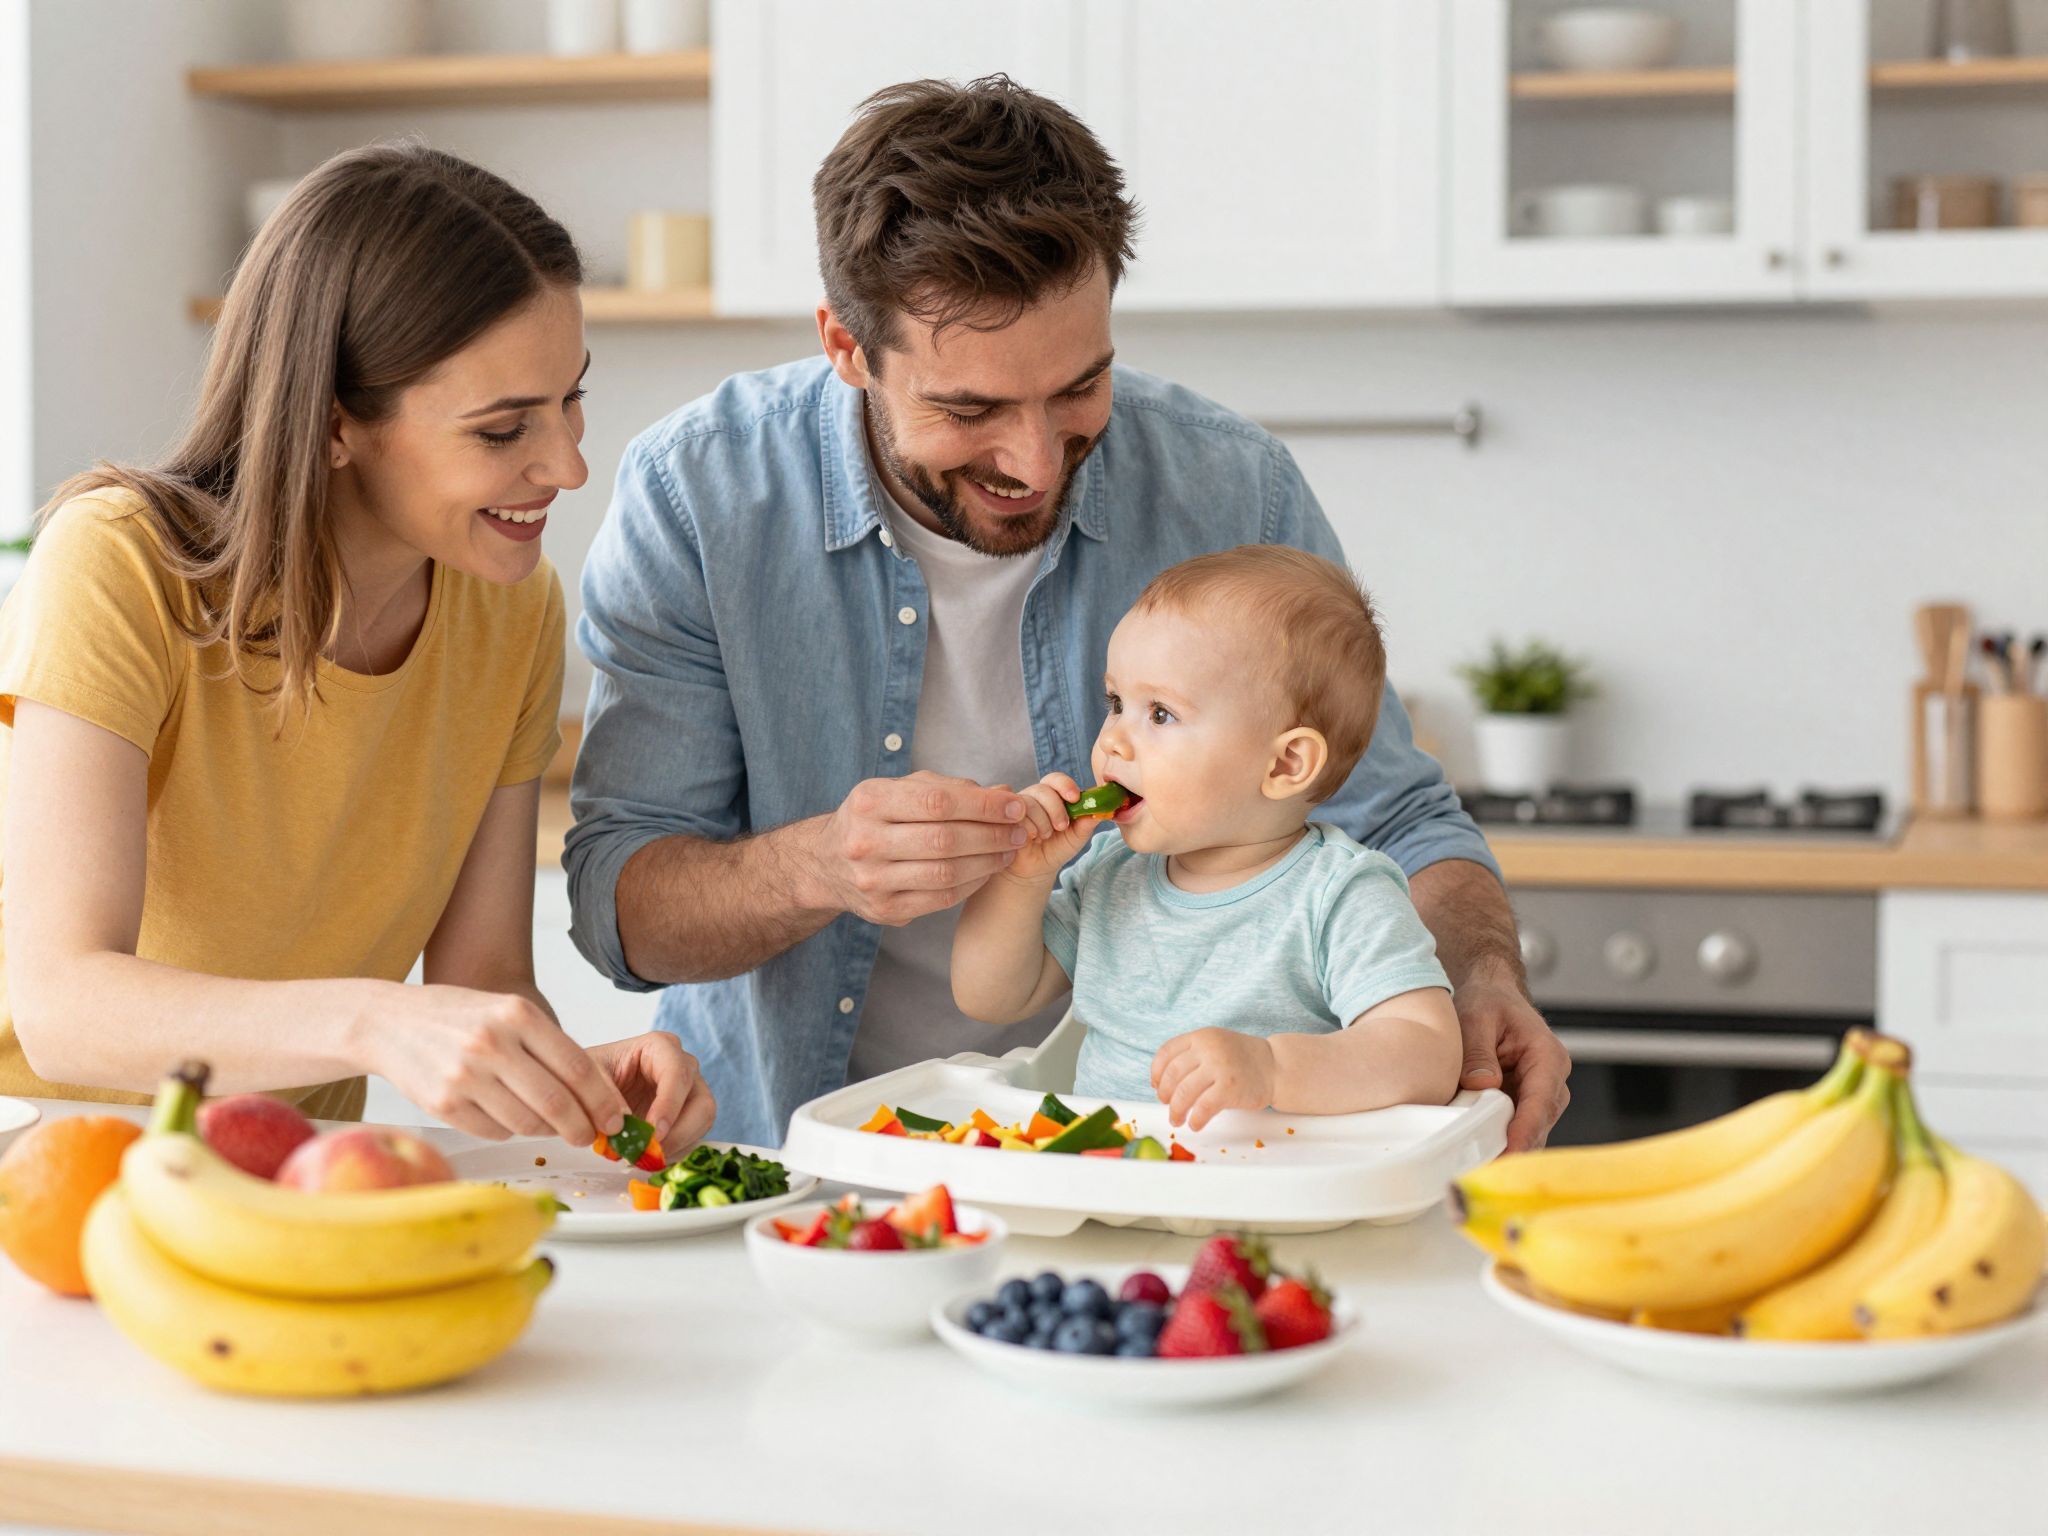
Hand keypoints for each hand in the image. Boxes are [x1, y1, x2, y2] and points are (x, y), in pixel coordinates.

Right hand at [367, 986, 629, 1145]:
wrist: (389, 1023)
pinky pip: (496, 1132)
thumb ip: (548, 1046)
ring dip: (546, 1132)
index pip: (578, 1067)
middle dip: (582, 1127)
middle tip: (590, 1135)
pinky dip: (510, 1131)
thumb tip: (596, 1093)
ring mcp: (465, 1076)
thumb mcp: (508, 1011)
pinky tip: (507, 1116)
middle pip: (557, 1103)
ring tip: (548, 1124)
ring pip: (527, 1123)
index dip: (603, 1100)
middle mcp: (493, 1044)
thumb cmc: (459, 1018)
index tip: (616, 1117)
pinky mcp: (444, 1105)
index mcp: (517, 1014)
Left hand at [588, 1032, 716, 1149]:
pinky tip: (649, 1156)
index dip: (669, 1104)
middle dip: (679, 1131)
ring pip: (702, 1121)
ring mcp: (688, 1092)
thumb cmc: (588, 1074)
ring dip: (678, 1144)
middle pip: (701, 1101)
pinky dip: (674, 1151)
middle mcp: (682, 1067)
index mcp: (660, 1047)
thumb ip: (604, 1097)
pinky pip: (692, 1136)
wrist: (587, 1088)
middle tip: (652, 1151)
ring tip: (646, 1156)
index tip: (654, 1131)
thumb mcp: (585, 1078)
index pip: (677, 1073)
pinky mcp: (685, 1116)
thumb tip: (623, 1124)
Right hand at [808, 771, 1028, 925]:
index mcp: (869, 800)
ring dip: (988, 862)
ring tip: (1009, 850)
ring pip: (945, 873)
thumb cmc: (877, 817)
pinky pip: (940, 899)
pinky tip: (987, 870)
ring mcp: (872, 880)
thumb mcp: (902, 790)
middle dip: (992, 835)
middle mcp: (864, 841)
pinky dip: (972, 884)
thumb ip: (951, 788)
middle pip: (944, 840)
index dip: (983, 805)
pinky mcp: (883, 910)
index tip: (1015, 805)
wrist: (826, 862)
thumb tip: (1005, 794)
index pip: (938, 802)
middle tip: (1021, 831)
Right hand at [1004, 771, 1106, 883]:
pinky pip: (1017, 816)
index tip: (1075, 797)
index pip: (1055, 779)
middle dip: (1056, 808)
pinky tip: (1030, 839)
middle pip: (1043, 789)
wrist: (1035, 869)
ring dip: (1042, 822)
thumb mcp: (1076, 836)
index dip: (1065, 784)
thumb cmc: (1056, 848)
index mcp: (1053, 796)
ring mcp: (1018, 807)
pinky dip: (1028, 828)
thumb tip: (1103, 810)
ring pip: (1029, 802)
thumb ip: (1088, 822)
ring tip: (1045, 836)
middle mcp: (1034, 797)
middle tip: (1061, 826)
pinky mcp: (1005, 819)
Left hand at [1152, 1028, 1277, 1131]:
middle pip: (1172, 1075)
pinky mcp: (1230, 1088)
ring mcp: (1219, 1067)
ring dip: (1176, 1110)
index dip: (1156, 1072)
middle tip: (1167, 1105)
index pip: (1166, 1052)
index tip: (1156, 1086)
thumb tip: (1163, 1083)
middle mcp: (1208, 1049)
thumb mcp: (1215, 1045)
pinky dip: (1195, 1119)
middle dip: (1165, 1094)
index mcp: (1201, 1037)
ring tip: (1177, 1119)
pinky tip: (1195, 1123)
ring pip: (1184, 1092)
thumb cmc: (1242, 1060)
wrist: (1275, 1066)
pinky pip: (1203, 1107)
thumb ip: (1192, 1056)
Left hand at [1454, 976, 1570, 1151]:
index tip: (1509, 1151)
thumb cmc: (1489, 1002)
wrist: (1491, 996)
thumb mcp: (1476, 1017)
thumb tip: (1483, 1084)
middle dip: (1514, 1148)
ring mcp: (1540, 1097)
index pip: (1541, 1100)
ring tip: (1476, 1166)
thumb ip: (1478, 1050)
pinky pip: (1515, 1130)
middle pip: (1538, 1124)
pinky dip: (1499, 1142)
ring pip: (1529, 1133)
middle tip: (1483, 1168)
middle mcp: (1552, 1081)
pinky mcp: (1523, 1105)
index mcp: (1548, 1057)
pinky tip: (1477, 1155)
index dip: (1525, 1129)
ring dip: (1506, 1149)